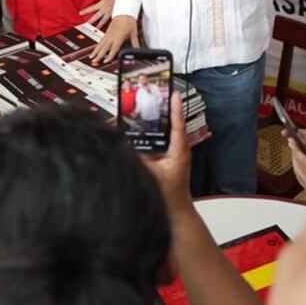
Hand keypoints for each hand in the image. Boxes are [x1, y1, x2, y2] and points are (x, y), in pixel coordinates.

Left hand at [79, 0, 114, 27]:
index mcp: (102, 3)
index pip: (91, 8)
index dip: (85, 11)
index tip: (80, 13)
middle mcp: (105, 9)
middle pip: (96, 17)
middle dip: (91, 22)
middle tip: (86, 25)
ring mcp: (111, 12)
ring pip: (104, 20)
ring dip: (100, 25)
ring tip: (97, 29)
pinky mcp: (115, 13)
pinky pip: (111, 19)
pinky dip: (109, 23)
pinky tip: (108, 26)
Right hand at [89, 15, 137, 63]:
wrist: (124, 10)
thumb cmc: (129, 21)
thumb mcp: (134, 33)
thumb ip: (135, 43)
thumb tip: (138, 50)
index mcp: (119, 36)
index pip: (114, 48)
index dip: (109, 56)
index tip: (106, 61)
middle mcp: (112, 36)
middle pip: (104, 47)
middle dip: (99, 55)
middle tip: (94, 61)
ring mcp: (108, 34)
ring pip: (100, 44)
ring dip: (95, 51)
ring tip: (91, 57)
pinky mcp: (107, 32)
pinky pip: (101, 41)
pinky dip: (97, 46)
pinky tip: (95, 50)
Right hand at [141, 93, 189, 210]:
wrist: (174, 212)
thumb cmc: (169, 196)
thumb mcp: (151, 175)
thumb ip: (139, 159)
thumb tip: (127, 144)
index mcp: (179, 151)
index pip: (178, 125)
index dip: (175, 108)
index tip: (174, 94)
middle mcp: (177, 150)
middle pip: (169, 125)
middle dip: (161, 110)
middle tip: (156, 94)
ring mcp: (171, 154)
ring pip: (162, 134)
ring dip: (153, 123)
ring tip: (144, 107)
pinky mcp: (164, 159)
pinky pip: (155, 143)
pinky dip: (146, 136)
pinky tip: (136, 131)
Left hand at [288, 129, 305, 200]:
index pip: (303, 160)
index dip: (296, 149)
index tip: (292, 141)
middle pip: (298, 165)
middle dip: (294, 153)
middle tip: (292, 144)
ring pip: (296, 171)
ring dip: (294, 160)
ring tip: (295, 151)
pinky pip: (298, 177)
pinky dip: (296, 168)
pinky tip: (298, 163)